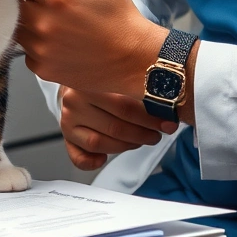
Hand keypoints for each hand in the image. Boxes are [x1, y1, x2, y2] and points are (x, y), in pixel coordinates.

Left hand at [16, 0, 167, 96]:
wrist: (133, 55)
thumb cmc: (114, 10)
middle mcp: (43, 24)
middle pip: (10, 3)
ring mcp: (41, 49)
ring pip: (15, 28)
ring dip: (26, 20)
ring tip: (52, 19)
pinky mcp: (43, 69)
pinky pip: (25, 52)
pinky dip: (35, 44)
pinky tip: (56, 39)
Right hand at [57, 86, 174, 170]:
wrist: (76, 78)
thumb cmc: (103, 78)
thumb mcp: (119, 74)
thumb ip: (141, 90)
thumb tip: (170, 113)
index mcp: (88, 81)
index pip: (124, 106)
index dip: (150, 118)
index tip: (168, 123)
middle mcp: (74, 101)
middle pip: (115, 127)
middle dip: (143, 134)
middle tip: (158, 134)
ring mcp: (67, 119)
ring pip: (100, 143)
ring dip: (126, 146)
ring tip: (142, 140)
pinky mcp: (66, 135)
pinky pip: (78, 157)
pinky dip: (92, 162)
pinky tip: (103, 159)